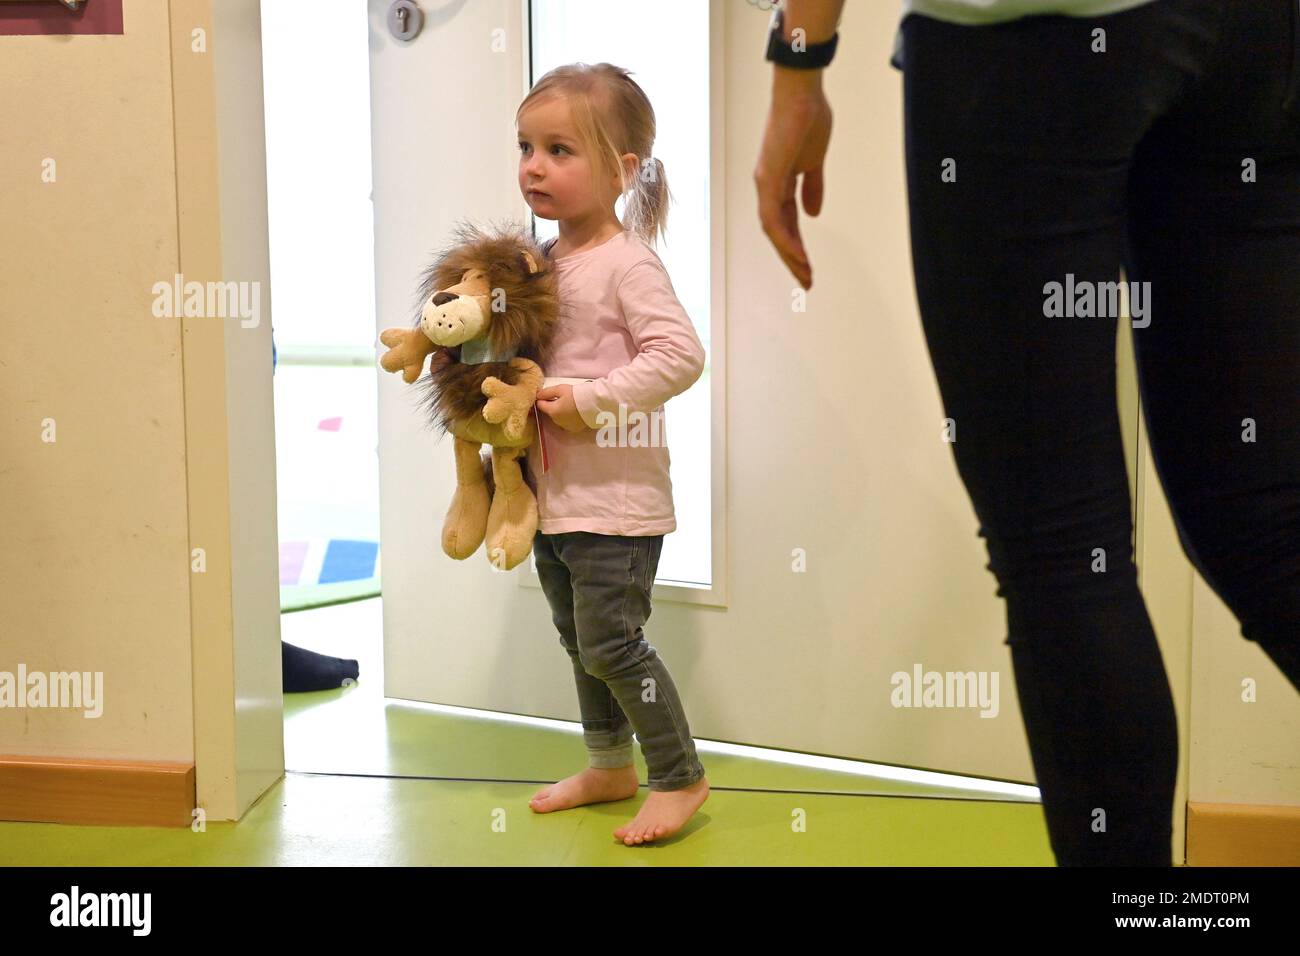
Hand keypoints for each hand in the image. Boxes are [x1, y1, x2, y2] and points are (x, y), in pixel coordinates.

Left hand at [535, 384, 587, 432]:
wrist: (593, 404)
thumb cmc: (577, 395)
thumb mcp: (560, 389)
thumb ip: (547, 392)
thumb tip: (537, 395)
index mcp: (552, 411)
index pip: (539, 405)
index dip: (542, 398)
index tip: (549, 394)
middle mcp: (556, 421)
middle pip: (549, 411)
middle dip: (553, 405)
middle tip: (563, 397)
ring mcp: (565, 426)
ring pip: (558, 418)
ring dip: (560, 412)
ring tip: (570, 404)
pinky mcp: (573, 429)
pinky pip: (566, 423)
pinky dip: (568, 418)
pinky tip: (574, 412)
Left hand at [753, 71, 832, 289]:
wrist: (801, 91)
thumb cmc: (808, 118)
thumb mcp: (814, 160)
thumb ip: (812, 187)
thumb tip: (813, 214)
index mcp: (778, 182)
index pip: (786, 222)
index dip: (797, 244)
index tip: (809, 265)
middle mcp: (766, 186)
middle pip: (777, 232)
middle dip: (792, 258)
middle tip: (807, 281)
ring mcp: (765, 183)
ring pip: (774, 230)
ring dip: (790, 255)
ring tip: (806, 275)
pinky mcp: (768, 178)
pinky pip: (774, 218)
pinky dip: (786, 239)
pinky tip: (799, 255)